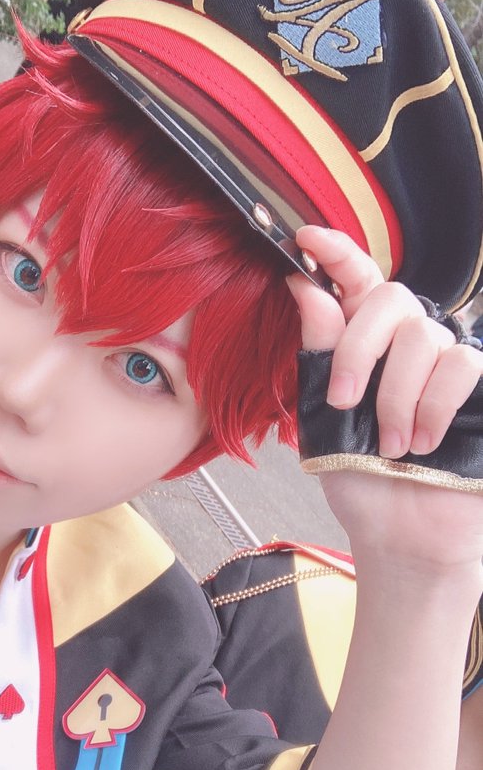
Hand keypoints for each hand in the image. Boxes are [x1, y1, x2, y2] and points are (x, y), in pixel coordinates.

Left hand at [286, 226, 482, 574]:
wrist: (400, 533)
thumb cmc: (360, 480)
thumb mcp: (322, 417)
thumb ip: (318, 354)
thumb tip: (304, 287)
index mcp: (362, 345)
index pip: (355, 282)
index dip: (336, 252)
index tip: (305, 236)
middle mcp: (406, 344)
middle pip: (389, 299)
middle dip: (358, 349)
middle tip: (344, 401)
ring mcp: (446, 363)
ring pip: (424, 337)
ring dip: (396, 395)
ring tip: (389, 445)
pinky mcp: (480, 385)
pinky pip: (461, 363)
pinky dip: (434, 403)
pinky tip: (423, 441)